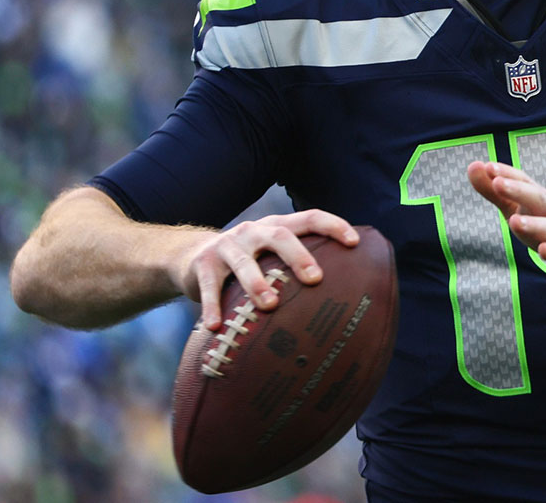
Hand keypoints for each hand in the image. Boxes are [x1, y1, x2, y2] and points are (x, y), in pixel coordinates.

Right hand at [174, 211, 359, 330]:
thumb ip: (298, 266)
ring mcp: (226, 246)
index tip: (354, 242)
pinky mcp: (202, 265)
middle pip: (279, 236)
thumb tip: (346, 296)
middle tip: (316, 278)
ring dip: (257, 283)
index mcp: (275, 227)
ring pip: (243, 262)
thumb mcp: (271, 256)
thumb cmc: (249, 262)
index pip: (309, 218)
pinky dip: (212, 307)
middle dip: (298, 256)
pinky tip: (215, 327)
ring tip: (269, 306)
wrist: (191, 257)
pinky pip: (209, 287)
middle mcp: (252, 232)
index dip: (333, 225)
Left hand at [467, 161, 545, 292]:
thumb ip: (496, 193)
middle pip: (540, 200)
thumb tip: (473, 166)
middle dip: (520, 191)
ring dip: (534, 224)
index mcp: (540, 201)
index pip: (526, 183)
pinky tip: (543, 251)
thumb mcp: (518, 211)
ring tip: (514, 221)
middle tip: (498, 183)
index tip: (488, 166)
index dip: (509, 174)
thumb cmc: (544, 229)